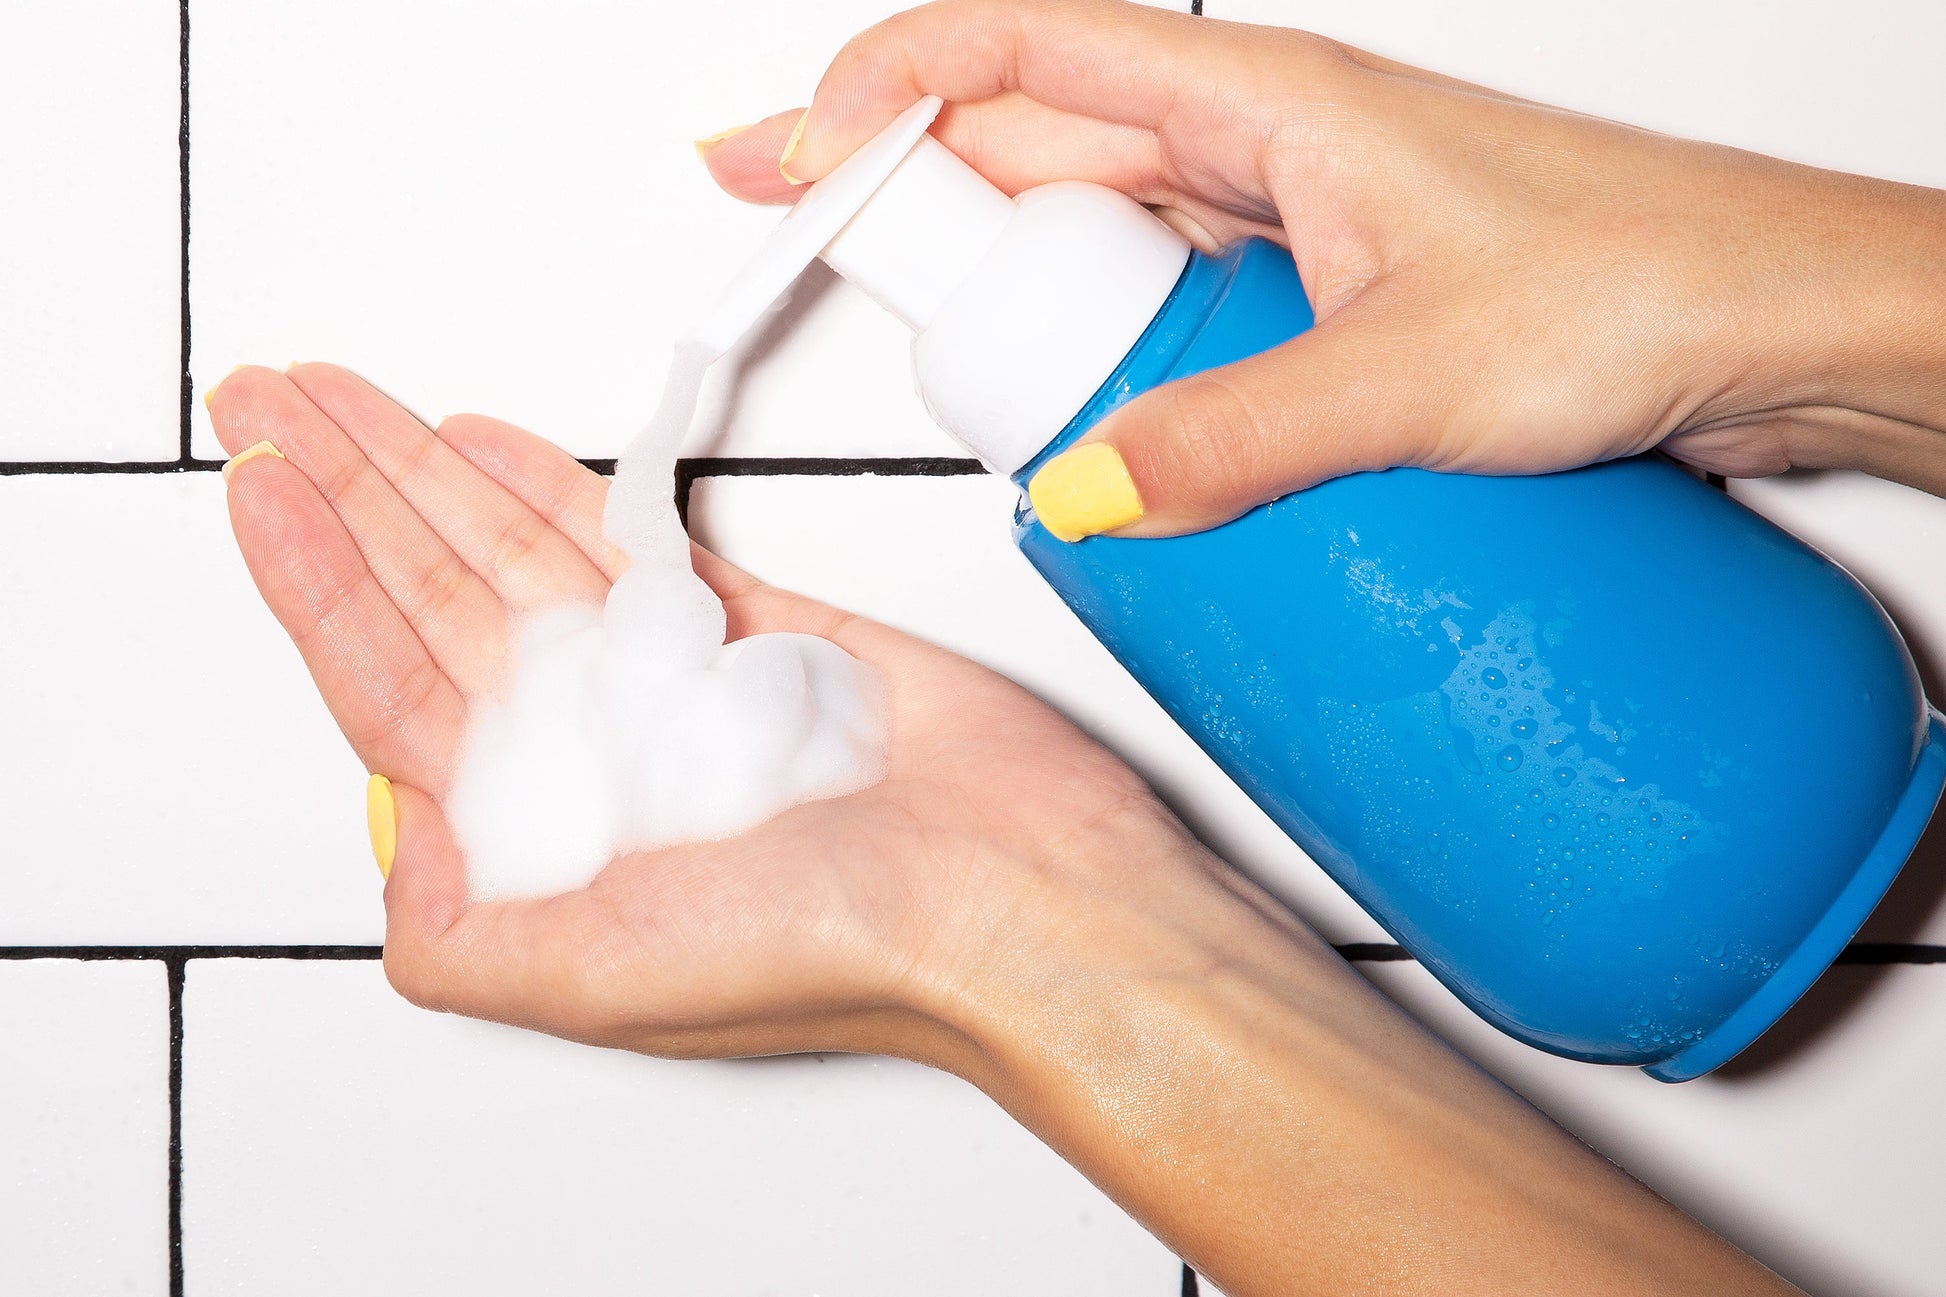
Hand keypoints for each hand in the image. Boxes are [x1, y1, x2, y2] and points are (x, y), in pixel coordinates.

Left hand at [210, 364, 1795, 1294]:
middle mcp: (599, 746)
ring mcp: (673, 675)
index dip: (313, 579)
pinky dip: (563, 489)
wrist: (1022, 895)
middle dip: (348, 494)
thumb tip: (395, 860)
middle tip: (274, 408)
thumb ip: (463, 935)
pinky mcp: (759, 625)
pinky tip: (497, 449)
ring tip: (352, 405)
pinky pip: (635, 537)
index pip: (389, 678)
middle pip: (436, 591)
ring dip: (432, 473)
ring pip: (521, 548)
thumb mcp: (603, 980)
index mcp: (547, 825)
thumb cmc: (844, 949)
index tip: (258, 487)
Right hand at [700, 0, 1945, 533]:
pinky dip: (1105, 346)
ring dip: (1005, 280)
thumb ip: (1242, 437)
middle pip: (1035, 140)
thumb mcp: (1416, 377)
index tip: (791, 155)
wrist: (1782, 327)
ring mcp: (1292, 227)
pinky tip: (1092, 412)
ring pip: (1099, 230)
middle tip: (799, 256)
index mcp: (1270, 105)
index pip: (1026, 50)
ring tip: (926, 354)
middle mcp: (1270, 151)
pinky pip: (1172, 305)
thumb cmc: (1653, 278)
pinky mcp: (1324, 303)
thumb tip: (1091, 490)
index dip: (887, 86)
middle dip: (902, 187)